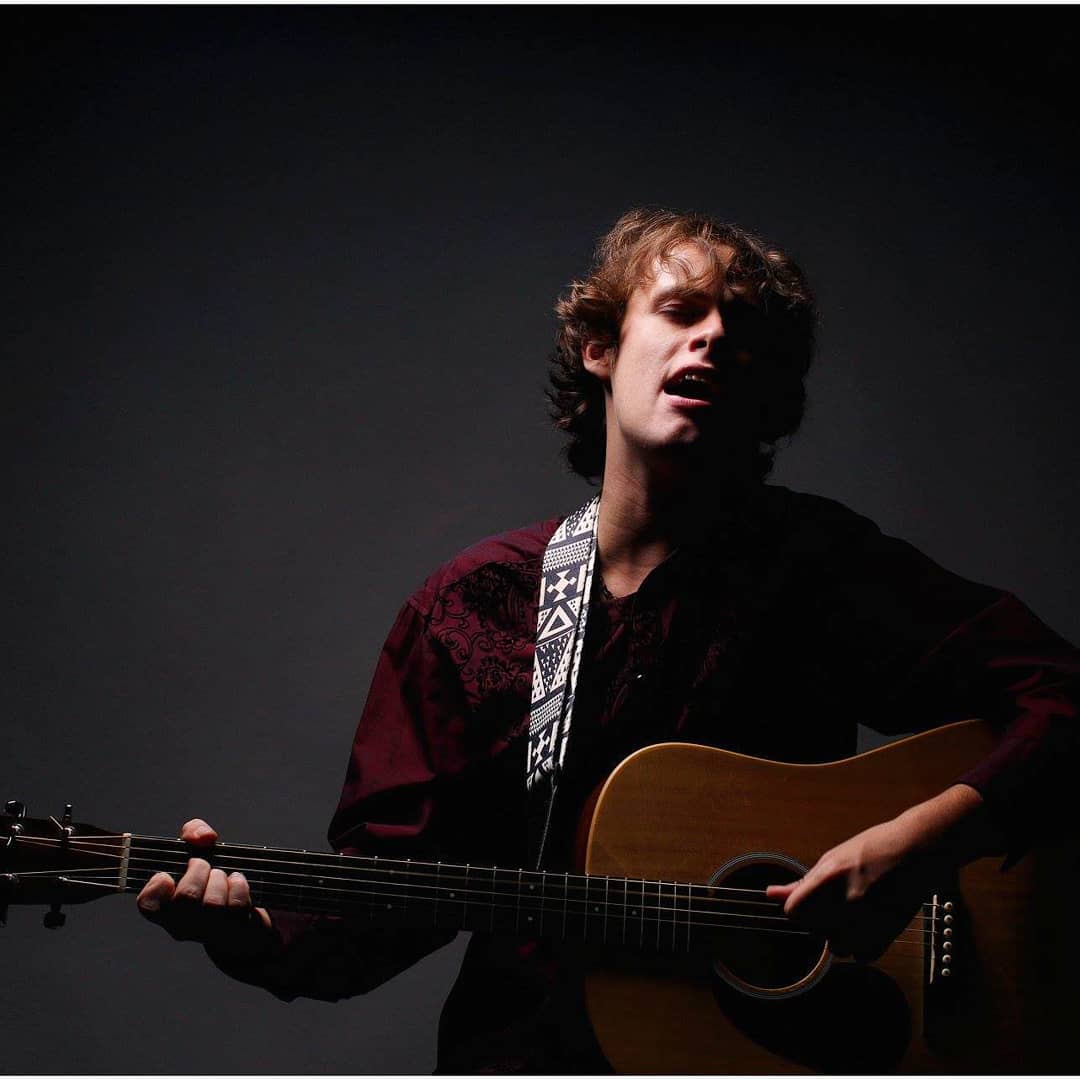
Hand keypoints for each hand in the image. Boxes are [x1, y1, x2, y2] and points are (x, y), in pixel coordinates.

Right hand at [137, 819, 272, 952]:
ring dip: (221, 879)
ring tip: (222, 875)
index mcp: (165, 906)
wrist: (247, 907)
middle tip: (205, 865)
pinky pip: (236, 907)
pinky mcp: (235, 933)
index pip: (149, 905)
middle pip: (186, 898)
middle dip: (200, 869)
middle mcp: (183, 925)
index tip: (167, 874)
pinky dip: (239, 886)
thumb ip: (193, 832)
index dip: (156, 887)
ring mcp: (208, 933)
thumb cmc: (215, 876)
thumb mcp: (201, 848)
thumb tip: (203, 838)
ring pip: (213, 904)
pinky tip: (237, 881)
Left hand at [766, 784, 986, 962]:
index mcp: (830, 877)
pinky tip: (866, 924)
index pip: (794, 912)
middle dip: (817, 919)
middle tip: (833, 902)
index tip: (805, 901)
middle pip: (813, 929)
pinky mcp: (888, 934)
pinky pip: (862, 956)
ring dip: (838, 935)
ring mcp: (870, 920)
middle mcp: (848, 901)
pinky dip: (861, 946)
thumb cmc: (873, 849)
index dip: (797, 908)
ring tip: (850, 913)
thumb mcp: (832, 859)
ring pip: (836, 948)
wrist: (917, 851)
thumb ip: (801, 883)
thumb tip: (770, 894)